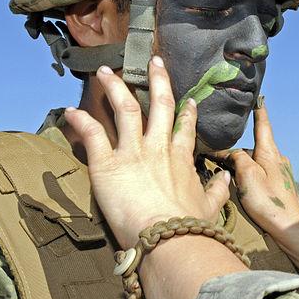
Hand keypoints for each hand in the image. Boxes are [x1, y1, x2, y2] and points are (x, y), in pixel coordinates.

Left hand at [63, 56, 229, 248]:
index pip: (185, 127)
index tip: (188, 101)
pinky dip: (81, 121)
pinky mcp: (108, 164)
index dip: (187, 112)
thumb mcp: (210, 207)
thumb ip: (218, 190)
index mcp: (181, 157)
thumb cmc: (190, 226)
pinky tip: (71, 112)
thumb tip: (227, 179)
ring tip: (106, 71)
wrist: (168, 236)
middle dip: (156, 80)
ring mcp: (133, 152)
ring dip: (115, 88)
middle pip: (159, 104)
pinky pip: (93, 135)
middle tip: (153, 62)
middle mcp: (158, 146)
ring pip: (124, 109)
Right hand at [218, 101, 298, 238]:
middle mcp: (276, 159)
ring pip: (253, 163)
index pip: (263, 126)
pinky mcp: (278, 186)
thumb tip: (232, 154)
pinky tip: (239, 188)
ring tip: (224, 177)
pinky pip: (258, 175)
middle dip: (235, 153)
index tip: (258, 98)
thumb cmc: (269, 201)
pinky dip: (246, 177)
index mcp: (270, 153)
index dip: (258, 112)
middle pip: (252, 149)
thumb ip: (238, 159)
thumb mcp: (248, 175)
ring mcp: (278, 173)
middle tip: (214, 158)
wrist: (290, 227)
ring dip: (240, 167)